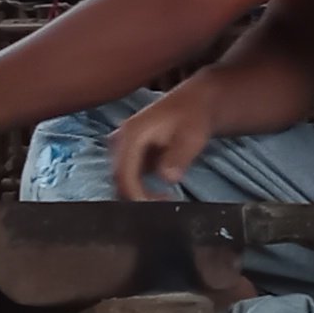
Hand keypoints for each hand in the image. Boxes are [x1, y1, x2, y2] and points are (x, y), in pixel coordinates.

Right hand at [107, 86, 223, 199]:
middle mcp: (121, 139)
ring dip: (139, 194)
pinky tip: (161, 194)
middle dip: (138, 198)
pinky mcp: (129, 153)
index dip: (137, 196)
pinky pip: (128, 176)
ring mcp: (122, 146)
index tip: (156, 208)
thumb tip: (167, 177)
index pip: (124, 173)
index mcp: (132, 134)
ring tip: (165, 200)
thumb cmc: (194, 118)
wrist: (194, 104)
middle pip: (119, 179)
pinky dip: (141, 188)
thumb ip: (179, 157)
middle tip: (164, 207)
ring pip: (122, 179)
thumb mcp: (192, 137)